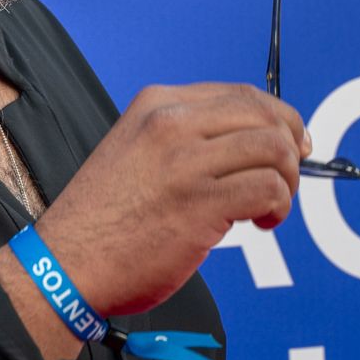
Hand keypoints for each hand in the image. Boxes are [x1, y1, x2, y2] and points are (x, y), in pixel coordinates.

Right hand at [30, 83, 307, 315]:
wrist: (65, 265)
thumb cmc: (102, 220)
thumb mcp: (135, 151)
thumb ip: (184, 139)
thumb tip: (249, 143)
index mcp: (157, 104)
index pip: (242, 94)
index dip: (280, 118)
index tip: (293, 143)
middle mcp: (172, 123)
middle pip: (265, 115)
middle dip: (291, 148)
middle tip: (288, 180)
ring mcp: (185, 162)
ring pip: (274, 148)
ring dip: (287, 181)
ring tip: (270, 207)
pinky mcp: (198, 203)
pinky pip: (267, 189)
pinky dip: (278, 206)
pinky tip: (262, 223)